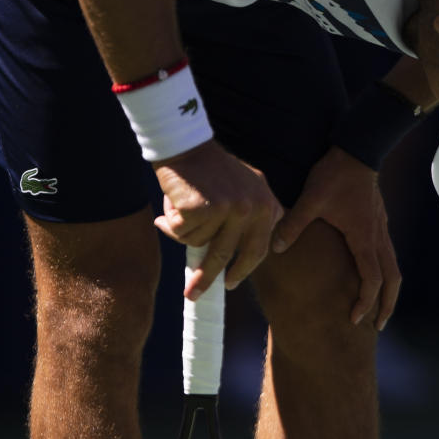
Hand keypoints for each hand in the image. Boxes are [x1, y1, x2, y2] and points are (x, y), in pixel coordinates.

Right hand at [153, 140, 283, 297]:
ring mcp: (230, 209)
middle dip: (208, 278)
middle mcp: (253, 208)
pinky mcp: (204, 208)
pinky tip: (173, 202)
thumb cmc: (210, 170)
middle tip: (193, 294)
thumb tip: (235, 257)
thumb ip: (248, 219)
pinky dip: (171, 222)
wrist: (186, 144)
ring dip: (183, 232)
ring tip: (178, 210)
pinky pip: (182, 232)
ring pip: (199, 243)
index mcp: (266, 205)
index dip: (243, 269)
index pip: (258, 250)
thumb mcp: (243, 190)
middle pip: (227, 255)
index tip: (231, 283)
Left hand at [271, 147, 400, 328]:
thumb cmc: (335, 175)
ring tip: (382, 307)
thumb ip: (294, 224)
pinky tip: (374, 274)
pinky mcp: (379, 220)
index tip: (355, 319)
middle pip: (392, 280)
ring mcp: (381, 228)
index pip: (371, 280)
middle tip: (378, 325)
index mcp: (363, 238)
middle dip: (387, 305)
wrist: (358, 148)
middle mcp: (377, 237)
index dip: (365, 302)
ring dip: (390, 290)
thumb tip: (275, 247)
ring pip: (394, 267)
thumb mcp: (310, 199)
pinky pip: (388, 253)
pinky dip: (385, 271)